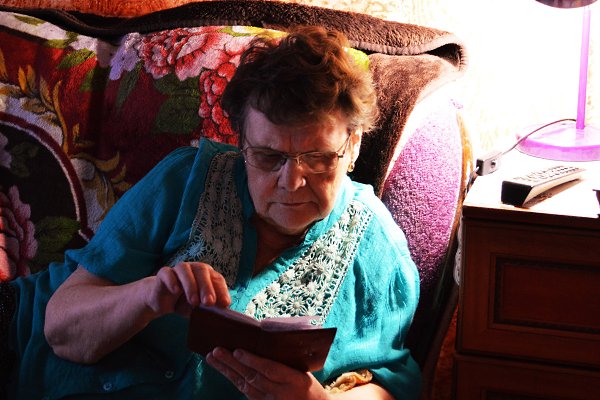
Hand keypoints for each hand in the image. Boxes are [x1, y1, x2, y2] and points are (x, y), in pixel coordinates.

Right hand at [145, 262, 230, 317]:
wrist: (162, 302)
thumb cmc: (185, 303)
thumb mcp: (199, 307)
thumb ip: (210, 308)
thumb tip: (224, 314)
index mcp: (207, 275)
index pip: (217, 279)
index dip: (222, 290)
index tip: (225, 304)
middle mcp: (194, 269)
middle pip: (202, 271)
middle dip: (207, 287)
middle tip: (209, 302)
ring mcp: (178, 270)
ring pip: (184, 269)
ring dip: (190, 285)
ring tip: (194, 302)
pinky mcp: (163, 274)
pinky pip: (167, 273)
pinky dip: (172, 280)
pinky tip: (176, 291)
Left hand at [206, 347, 331, 399]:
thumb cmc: (308, 384)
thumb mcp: (302, 370)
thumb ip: (284, 359)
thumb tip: (263, 338)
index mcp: (294, 380)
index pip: (270, 370)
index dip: (253, 361)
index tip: (238, 351)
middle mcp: (281, 393)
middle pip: (253, 377)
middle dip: (232, 364)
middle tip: (216, 350)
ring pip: (245, 385)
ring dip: (227, 371)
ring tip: (213, 358)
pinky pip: (245, 392)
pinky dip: (233, 379)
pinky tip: (223, 369)